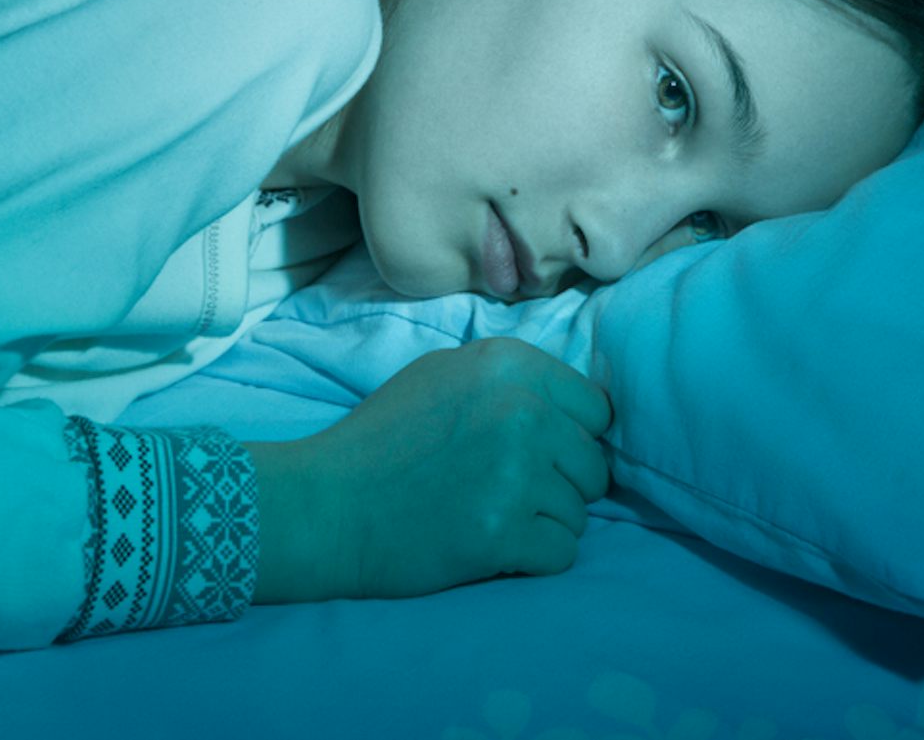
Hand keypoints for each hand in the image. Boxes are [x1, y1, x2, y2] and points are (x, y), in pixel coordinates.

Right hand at [247, 337, 612, 603]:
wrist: (327, 506)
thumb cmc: (382, 441)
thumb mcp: (443, 375)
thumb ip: (511, 380)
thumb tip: (576, 404)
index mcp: (508, 365)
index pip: (596, 408)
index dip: (570, 436)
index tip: (534, 453)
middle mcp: (521, 410)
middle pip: (593, 463)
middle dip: (560, 484)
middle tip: (504, 492)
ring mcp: (516, 473)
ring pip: (580, 511)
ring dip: (543, 522)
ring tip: (488, 516)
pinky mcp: (505, 531)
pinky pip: (563, 552)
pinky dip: (534, 558)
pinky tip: (492, 546)